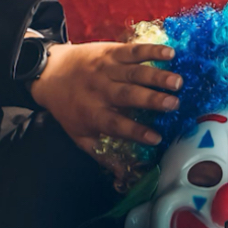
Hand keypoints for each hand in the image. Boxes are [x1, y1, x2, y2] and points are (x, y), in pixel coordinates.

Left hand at [30, 41, 180, 170]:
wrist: (49, 72)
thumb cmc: (68, 107)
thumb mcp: (79, 135)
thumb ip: (102, 155)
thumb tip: (123, 177)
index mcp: (93, 113)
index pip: (116, 124)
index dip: (136, 131)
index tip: (157, 138)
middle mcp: (100, 91)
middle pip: (127, 95)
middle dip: (152, 99)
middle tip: (174, 104)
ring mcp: (106, 69)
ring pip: (134, 72)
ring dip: (157, 75)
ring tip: (178, 82)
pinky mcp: (111, 52)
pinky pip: (133, 51)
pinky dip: (151, 51)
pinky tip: (169, 53)